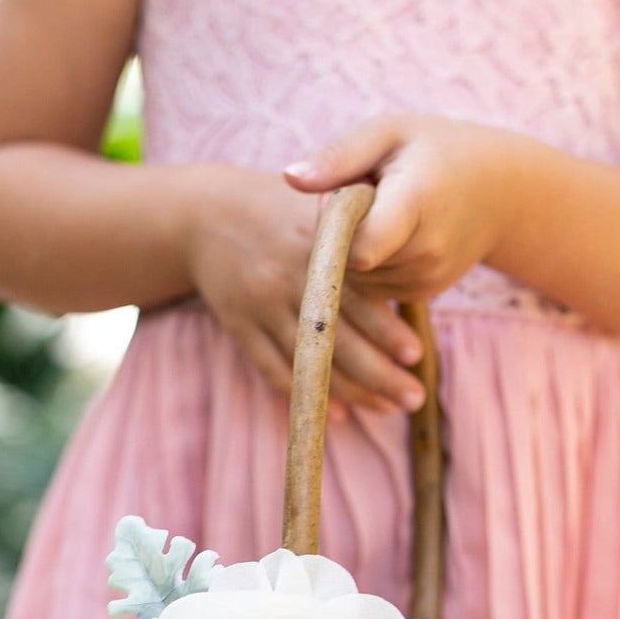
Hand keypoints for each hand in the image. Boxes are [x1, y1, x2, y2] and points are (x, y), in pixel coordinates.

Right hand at [183, 165, 426, 415]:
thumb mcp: (321, 204)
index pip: (354, 295)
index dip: (385, 328)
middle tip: (414, 397)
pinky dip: (305, 395)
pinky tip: (340, 413)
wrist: (203, 214)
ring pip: (307, 361)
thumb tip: (414, 276)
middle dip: (378, 373)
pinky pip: (273, 370)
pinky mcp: (238, 325)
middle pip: (334, 337)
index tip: (415, 354)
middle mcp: (286, 277)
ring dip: (351, 391)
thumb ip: (360, 235)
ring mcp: (259, 305)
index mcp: (314, 245)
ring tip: (388, 408)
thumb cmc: (283, 212)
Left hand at [284, 115, 521, 302]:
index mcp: (416, 203)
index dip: (335, 226)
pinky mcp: (424, 294)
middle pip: (349, 260)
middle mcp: (426, 251)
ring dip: (353, 248)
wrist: (498, 191)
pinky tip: (390, 233)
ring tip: (382, 212)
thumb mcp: (388, 133)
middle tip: (367, 194)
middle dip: (342, 232)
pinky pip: (371, 287)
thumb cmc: (434, 151)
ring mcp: (427, 278)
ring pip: (355, 278)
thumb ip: (339, 157)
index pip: (359, 246)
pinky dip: (369, 264)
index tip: (345, 194)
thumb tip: (290, 178)